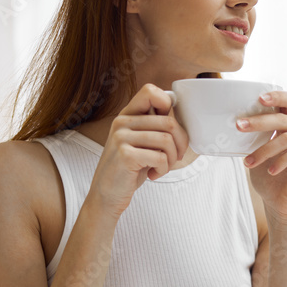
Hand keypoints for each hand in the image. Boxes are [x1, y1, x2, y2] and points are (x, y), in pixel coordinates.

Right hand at [87, 84, 189, 217]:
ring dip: (172, 159)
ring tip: (163, 167)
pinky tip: (153, 174)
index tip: (171, 128)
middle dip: (180, 143)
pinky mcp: (125, 155)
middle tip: (175, 157)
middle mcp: (122, 123)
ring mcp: (121, 138)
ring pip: (167, 140)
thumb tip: (180, 118)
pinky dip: (163, 169)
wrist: (106, 195)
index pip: (150, 91)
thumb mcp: (141, 143)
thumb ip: (154, 127)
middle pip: (169, 122)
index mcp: (127, 115)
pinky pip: (160, 157)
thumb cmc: (128, 169)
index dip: (168, 105)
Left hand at [238, 90, 286, 223]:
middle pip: (285, 119)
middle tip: (239, 126)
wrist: (280, 205)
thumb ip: (255, 136)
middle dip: (260, 122)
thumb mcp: (257, 152)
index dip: (277, 96)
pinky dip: (281, 161)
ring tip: (249, 163)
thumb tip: (237, 121)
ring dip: (265, 150)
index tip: (258, 98)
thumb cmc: (268, 178)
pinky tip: (271, 171)